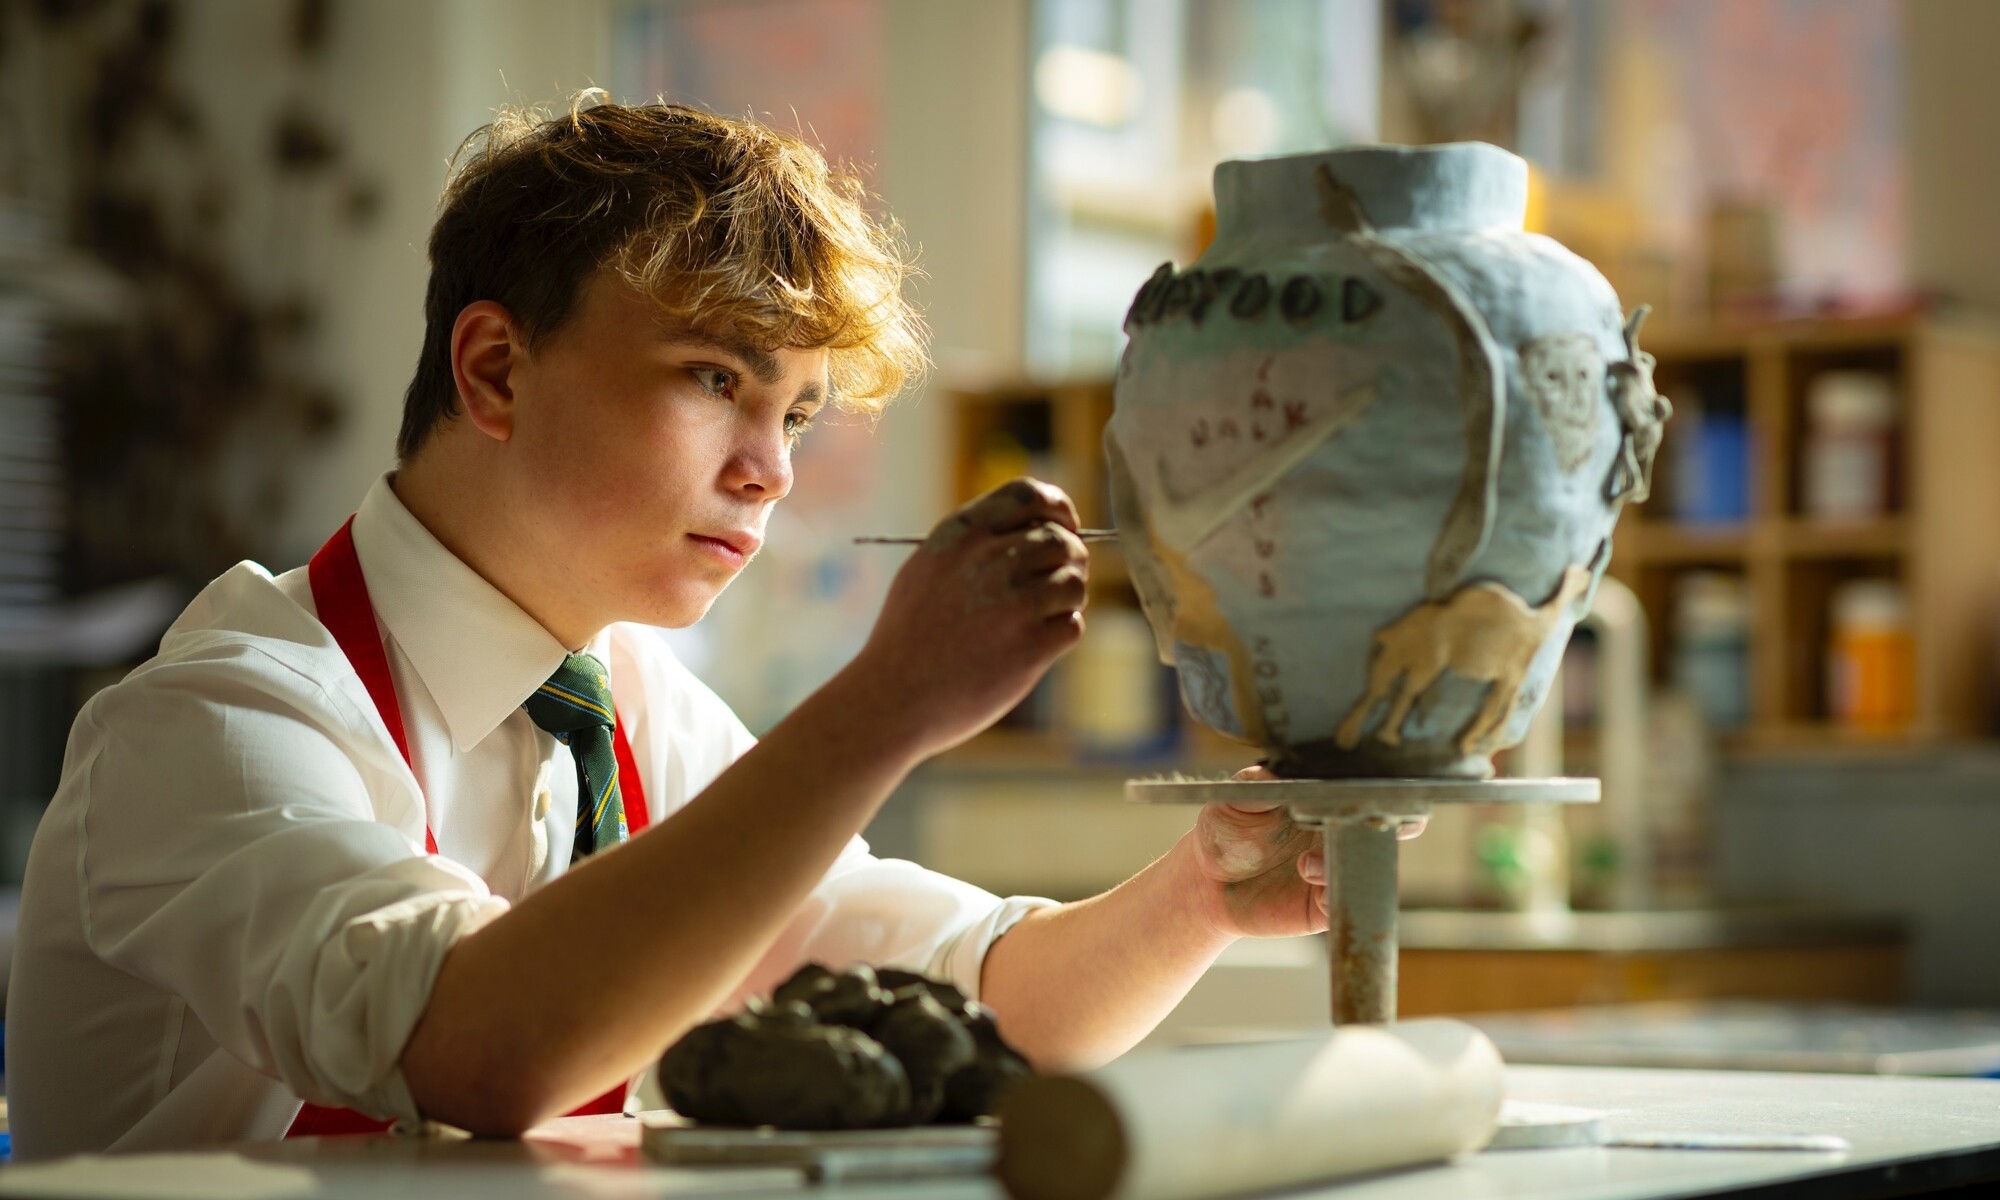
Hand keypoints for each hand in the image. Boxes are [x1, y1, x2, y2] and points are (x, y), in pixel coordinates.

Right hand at [851, 478, 1087, 756]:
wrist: (891, 698)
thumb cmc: (908, 636)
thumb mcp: (927, 568)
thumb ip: (975, 543)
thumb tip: (1038, 530)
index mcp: (962, 534)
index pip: (1029, 494)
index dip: (1058, 508)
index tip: (1065, 526)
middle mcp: (989, 561)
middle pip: (1062, 540)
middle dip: (1072, 559)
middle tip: (1059, 581)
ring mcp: (1013, 603)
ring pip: (1074, 582)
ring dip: (1069, 599)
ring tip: (1043, 616)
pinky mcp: (1030, 647)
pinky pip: (1072, 625)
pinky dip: (1060, 634)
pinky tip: (1032, 647)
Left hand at [1182, 766, 1426, 940]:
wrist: (1208, 884)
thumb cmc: (1224, 834)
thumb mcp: (1232, 801)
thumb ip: (1253, 783)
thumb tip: (1274, 772)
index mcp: (1324, 803)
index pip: (1365, 791)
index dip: (1380, 787)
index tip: (1376, 785)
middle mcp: (1337, 835)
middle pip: (1385, 828)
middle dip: (1397, 823)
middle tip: (1381, 820)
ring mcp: (1335, 870)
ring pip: (1368, 867)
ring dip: (1353, 859)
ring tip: (1311, 858)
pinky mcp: (1324, 905)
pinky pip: (1345, 900)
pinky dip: (1335, 889)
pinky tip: (1309, 874)